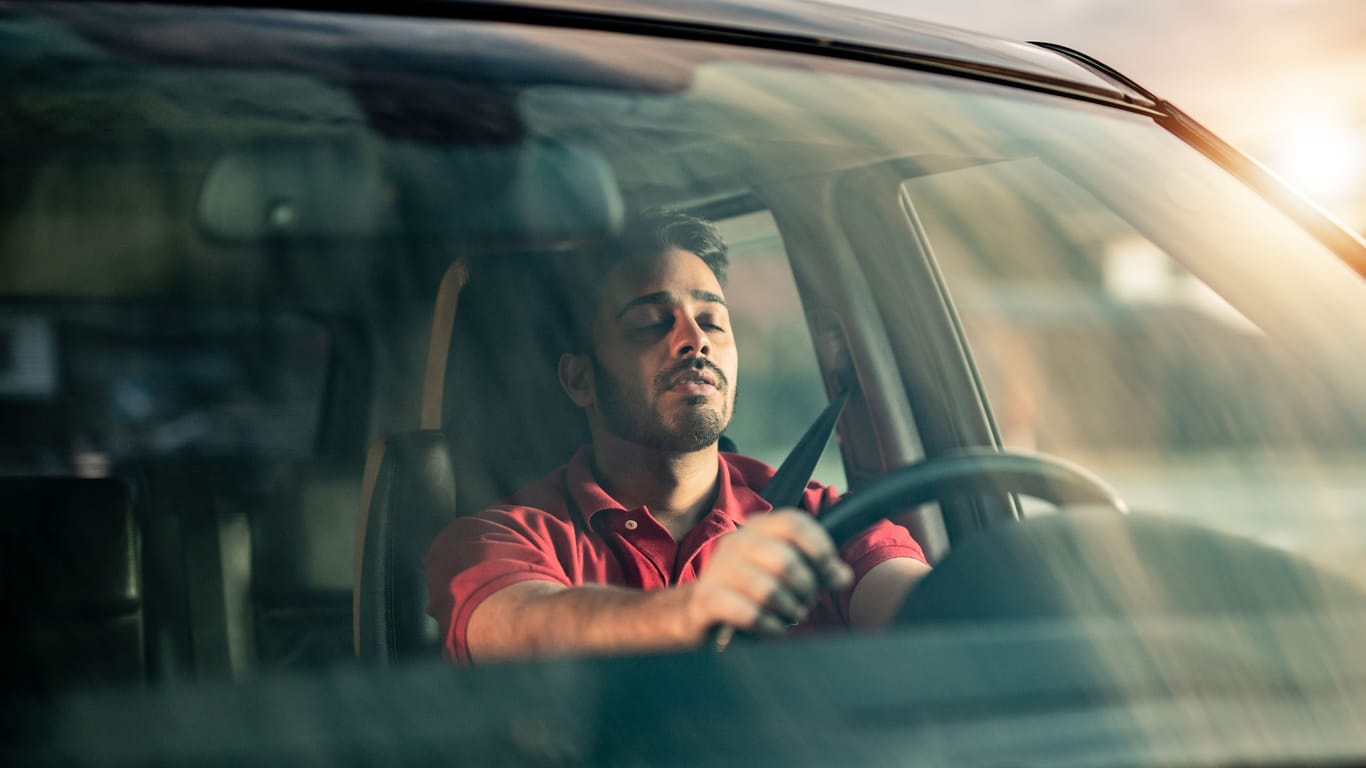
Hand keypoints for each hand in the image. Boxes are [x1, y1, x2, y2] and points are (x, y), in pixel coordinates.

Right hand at [683, 509, 853, 637]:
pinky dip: (769, 625)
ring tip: (791, 616)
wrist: (701, 611)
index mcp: (757, 528)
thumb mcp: (783, 572)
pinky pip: (749, 613)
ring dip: (789, 609)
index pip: (794, 523)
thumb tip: (842, 576)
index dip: (820, 548)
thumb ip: (815, 569)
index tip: (833, 575)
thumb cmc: (750, 590)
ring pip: (768, 590)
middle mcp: (736, 542)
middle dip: (806, 589)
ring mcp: (718, 570)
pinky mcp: (706, 599)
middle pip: (786, 561)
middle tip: (806, 603)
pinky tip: (773, 628)